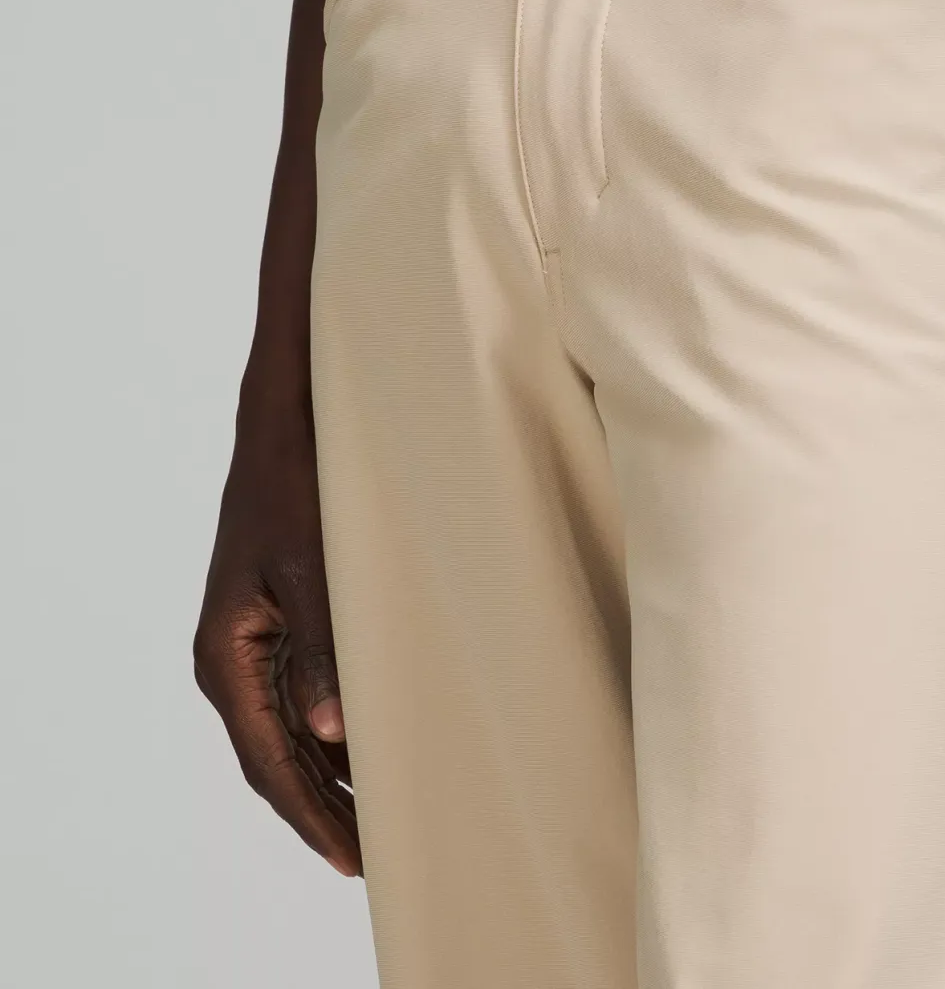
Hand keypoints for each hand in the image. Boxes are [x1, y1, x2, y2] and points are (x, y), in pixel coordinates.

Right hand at [194, 400, 360, 876]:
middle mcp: (232, 659)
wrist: (285, 426)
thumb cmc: (296, 485)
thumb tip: (333, 733)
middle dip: (321, 811)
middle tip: (373, 857)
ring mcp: (253, 644)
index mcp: (227, 654)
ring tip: (377, 820)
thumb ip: (322, 648)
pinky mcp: (278, 624)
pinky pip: (301, 697)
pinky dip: (332, 732)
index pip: (268, 761)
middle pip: (276, 759)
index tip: (351, 859)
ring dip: (328, 777)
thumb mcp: (312, 567)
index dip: (309, 815)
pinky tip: (369, 749)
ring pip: (289, 732)